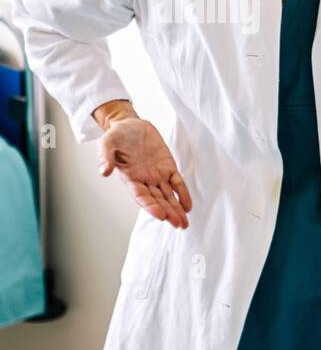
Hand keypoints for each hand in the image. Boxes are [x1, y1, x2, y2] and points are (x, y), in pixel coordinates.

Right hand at [94, 101, 192, 228]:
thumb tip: (104, 171)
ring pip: (169, 196)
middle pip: (158, 200)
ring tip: (184, 223)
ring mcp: (157, 175)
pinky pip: (177, 183)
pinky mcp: (168, 167)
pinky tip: (187, 207)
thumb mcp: (107, 143)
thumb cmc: (116, 136)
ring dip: (177, 209)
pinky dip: (183, 194)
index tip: (161, 215)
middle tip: (178, 225)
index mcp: (130, 178)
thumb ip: (105, 157)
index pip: (141, 196)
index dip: (151, 206)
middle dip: (168, 213)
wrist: (129, 125)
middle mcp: (144, 180)